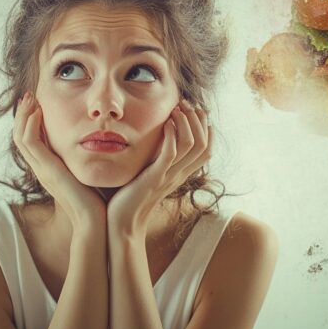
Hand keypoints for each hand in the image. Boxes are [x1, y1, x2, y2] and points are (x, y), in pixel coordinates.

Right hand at [13, 92, 106, 230]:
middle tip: (30, 95)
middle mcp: (42, 169)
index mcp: (50, 170)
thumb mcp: (89, 176)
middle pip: (20, 136)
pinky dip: (30, 124)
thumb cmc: (98, 203)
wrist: (95, 223)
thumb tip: (100, 146)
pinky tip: (38, 111)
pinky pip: (30, 142)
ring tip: (31, 98)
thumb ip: (87, 161)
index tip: (38, 104)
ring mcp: (42, 170)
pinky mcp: (47, 170)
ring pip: (20, 137)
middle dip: (23, 114)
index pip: (31, 141)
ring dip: (24, 115)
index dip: (31, 122)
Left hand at [107, 99, 211, 238]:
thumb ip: (155, 162)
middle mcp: (178, 175)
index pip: (206, 150)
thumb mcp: (147, 177)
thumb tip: (152, 143)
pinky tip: (166, 123)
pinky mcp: (154, 178)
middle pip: (204, 144)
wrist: (122, 224)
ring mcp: (168, 176)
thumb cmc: (129, 200)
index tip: (195, 111)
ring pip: (192, 145)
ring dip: (186, 123)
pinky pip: (170, 153)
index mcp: (179, 175)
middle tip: (186, 103)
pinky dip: (171, 135)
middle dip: (198, 120)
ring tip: (177, 109)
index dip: (206, 129)